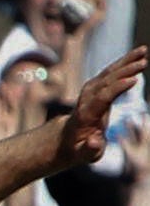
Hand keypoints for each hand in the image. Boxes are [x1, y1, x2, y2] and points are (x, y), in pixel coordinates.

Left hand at [62, 48, 149, 167]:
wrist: (64, 139)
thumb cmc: (77, 149)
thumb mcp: (83, 154)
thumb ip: (90, 149)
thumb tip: (95, 141)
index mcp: (85, 115)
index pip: (102, 98)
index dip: (116, 88)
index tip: (134, 80)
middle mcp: (86, 100)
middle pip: (105, 81)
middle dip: (124, 70)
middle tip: (143, 60)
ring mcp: (89, 93)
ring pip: (107, 73)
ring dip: (125, 61)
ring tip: (143, 50)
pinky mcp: (95, 89)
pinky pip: (109, 73)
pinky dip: (122, 63)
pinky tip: (136, 56)